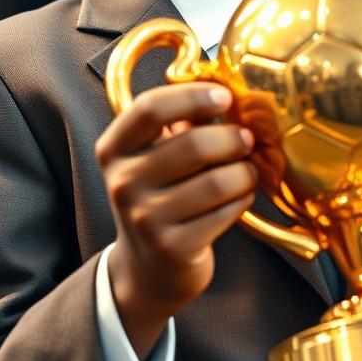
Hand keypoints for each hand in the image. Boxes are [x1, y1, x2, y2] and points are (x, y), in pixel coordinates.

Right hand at [97, 83, 256, 359]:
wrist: (147, 268)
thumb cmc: (160, 197)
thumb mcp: (153, 156)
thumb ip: (179, 123)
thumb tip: (226, 92)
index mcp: (114, 148)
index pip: (150, 108)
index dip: (192, 96)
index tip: (225, 96)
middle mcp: (123, 182)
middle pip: (193, 144)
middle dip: (232, 138)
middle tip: (247, 139)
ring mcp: (144, 218)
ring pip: (216, 181)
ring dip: (244, 172)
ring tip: (247, 171)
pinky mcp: (172, 248)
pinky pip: (224, 212)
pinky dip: (242, 200)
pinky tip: (240, 198)